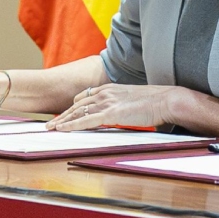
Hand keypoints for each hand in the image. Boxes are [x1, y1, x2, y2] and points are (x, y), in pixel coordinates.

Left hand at [48, 84, 187, 130]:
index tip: (65, 115)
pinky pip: (86, 120)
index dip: (73, 107)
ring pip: (78, 112)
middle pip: (77, 104)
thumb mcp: (134, 100)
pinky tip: (62, 129)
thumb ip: (124, 105)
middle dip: (63, 114)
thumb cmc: (156, 102)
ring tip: (51, 128)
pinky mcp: (111, 113)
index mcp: (111, 88)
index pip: (85, 97)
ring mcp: (107, 102)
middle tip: (51, 123)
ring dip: (63, 120)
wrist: (166, 100)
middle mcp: (106, 93)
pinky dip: (72, 124)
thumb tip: (123, 113)